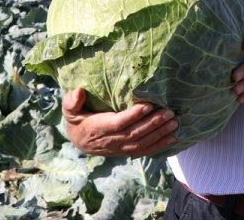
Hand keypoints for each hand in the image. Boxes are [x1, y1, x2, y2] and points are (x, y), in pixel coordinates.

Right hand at [62, 88, 177, 156]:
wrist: (78, 141)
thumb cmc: (77, 119)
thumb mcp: (70, 109)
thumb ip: (72, 101)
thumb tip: (78, 91)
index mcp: (97, 128)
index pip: (118, 123)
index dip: (133, 116)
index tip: (148, 105)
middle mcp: (109, 141)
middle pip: (134, 133)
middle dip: (153, 124)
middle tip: (169, 112)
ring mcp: (119, 148)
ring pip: (141, 143)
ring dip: (159, 134)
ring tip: (174, 123)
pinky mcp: (125, 151)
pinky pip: (143, 151)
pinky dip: (158, 146)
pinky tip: (172, 138)